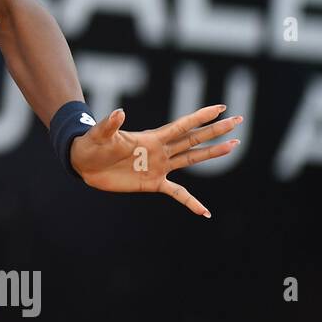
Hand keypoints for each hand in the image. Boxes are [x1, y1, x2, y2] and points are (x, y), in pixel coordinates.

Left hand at [69, 104, 243, 216]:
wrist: (83, 164)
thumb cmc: (91, 144)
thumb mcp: (100, 134)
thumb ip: (111, 124)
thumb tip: (119, 113)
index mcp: (152, 138)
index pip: (182, 125)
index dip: (201, 117)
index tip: (221, 108)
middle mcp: (160, 150)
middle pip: (194, 139)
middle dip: (216, 130)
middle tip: (239, 121)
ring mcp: (159, 167)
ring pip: (192, 159)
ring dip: (212, 154)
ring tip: (234, 146)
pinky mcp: (153, 183)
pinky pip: (177, 194)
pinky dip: (191, 203)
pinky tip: (205, 213)